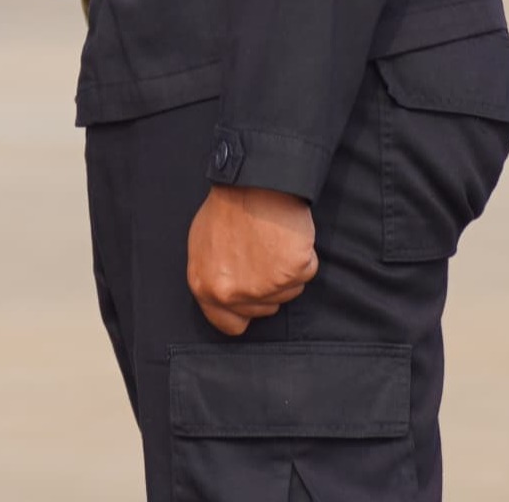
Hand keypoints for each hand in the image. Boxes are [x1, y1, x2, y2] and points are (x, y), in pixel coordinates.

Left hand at [187, 185, 317, 335]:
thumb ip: (212, 278)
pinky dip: (304, 256)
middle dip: (269, 286)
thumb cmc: (229, 207)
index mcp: (206, 288)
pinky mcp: (292, 272)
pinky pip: (307, 272)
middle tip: (264, 253)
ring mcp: (265, 286)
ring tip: (274, 240)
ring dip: (287, 270)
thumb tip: (225, 296)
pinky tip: (289, 235)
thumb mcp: (202, 246)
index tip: (253, 296)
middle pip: (265, 309)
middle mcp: (234, 294)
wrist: (255, 181)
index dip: (245, 311)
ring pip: (289, 292)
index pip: (231, 325)